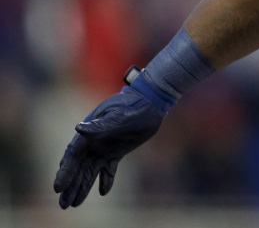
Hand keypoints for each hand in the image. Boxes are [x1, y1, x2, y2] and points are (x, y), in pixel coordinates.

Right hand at [53, 75, 171, 208]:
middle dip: (70, 186)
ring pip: (90, 171)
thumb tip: (78, 128)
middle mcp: (93, 143)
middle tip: (63, 205)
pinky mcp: (116, 152)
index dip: (65, 173)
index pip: (72, 157)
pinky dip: (105, 180)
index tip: (58, 188)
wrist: (150, 102)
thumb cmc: (132, 106)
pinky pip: (108, 169)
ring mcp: (104, 148)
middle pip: (78, 168)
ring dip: (82, 187)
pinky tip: (103, 192)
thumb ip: (99, 126)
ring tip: (74, 205)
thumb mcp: (117, 116)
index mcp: (88, 134)